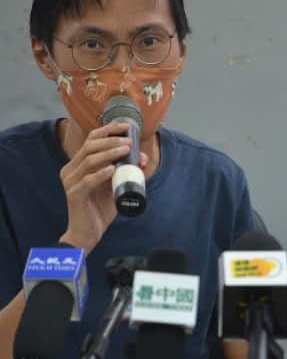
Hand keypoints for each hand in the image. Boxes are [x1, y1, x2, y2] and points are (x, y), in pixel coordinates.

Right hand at [59, 122, 148, 252]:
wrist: (88, 232)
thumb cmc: (101, 208)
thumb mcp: (116, 186)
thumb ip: (127, 172)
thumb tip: (144, 159)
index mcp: (78, 164)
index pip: (90, 140)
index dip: (107, 130)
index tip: (125, 126)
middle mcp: (70, 170)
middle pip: (89, 147)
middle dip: (111, 141)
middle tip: (129, 142)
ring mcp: (70, 182)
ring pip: (89, 161)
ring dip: (109, 154)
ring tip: (126, 151)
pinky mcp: (74, 195)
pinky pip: (87, 181)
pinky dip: (101, 174)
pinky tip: (113, 169)